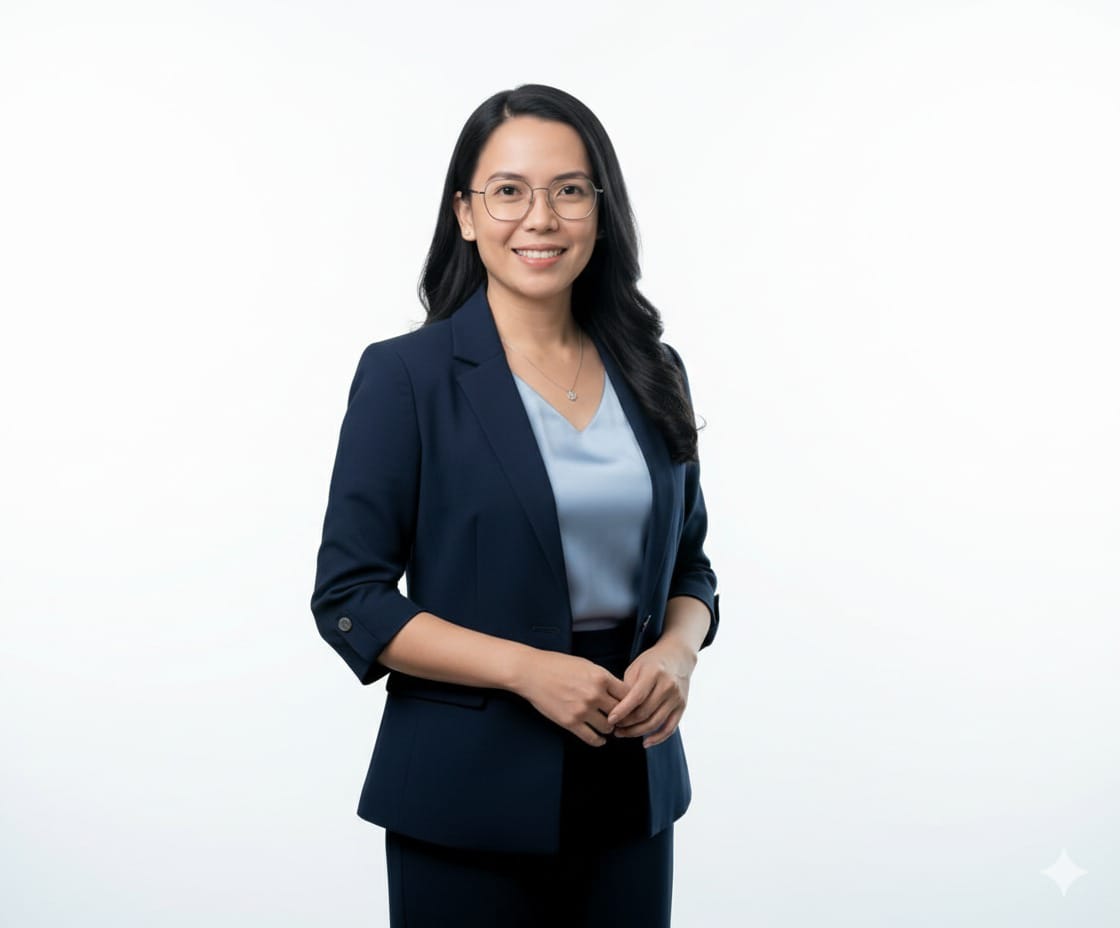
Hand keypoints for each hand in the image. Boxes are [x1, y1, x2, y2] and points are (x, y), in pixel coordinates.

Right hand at [513, 649, 630, 746]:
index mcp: (600, 676)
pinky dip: (598, 741)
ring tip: (607, 725)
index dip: (630, 701)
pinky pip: (592, 738)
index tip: (629, 705)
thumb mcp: (586, 665)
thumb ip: (603, 678)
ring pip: (608, 727)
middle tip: (620, 719)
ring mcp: (582, 709)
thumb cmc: (556, 665)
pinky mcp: (570, 722)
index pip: (628, 694)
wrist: (531, 672)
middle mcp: (594, 694)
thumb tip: (618, 692)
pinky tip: (599, 738)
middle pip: (620, 712)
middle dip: (621, 716)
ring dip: (609, 728)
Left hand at [607, 638, 696, 747]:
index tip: (610, 720)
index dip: (622, 711)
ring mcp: (677, 697)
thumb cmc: (652, 662)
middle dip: (627, 724)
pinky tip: (645, 742)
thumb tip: (616, 711)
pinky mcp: (682, 707)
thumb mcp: (636, 668)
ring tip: (623, 733)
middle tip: (614, 728)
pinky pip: (670, 728)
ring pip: (655, 723)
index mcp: (654, 673)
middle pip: (645, 713)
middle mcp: (668, 686)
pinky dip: (658, 738)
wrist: (678, 656)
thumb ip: (627, 688)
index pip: (636, 697)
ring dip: (637, 732)